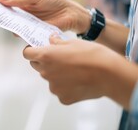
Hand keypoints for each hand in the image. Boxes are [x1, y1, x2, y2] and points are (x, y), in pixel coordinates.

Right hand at [0, 0, 90, 32]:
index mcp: (23, 3)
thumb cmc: (54, 2)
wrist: (70, 14)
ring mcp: (28, 24)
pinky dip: (19, 32)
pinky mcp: (33, 33)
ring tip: (3, 21)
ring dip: (9, 24)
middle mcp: (23, 15)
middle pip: (8, 16)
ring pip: (14, 26)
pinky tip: (15, 31)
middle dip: (0, 14)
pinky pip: (23, 34)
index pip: (7, 4)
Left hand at [23, 35, 137, 108]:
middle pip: (37, 66)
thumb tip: (51, 40)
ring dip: (56, 74)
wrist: (109, 74)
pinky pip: (60, 90)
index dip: (31, 50)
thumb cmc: (92, 54)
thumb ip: (58, 42)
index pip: (27, 53)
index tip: (38, 49)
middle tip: (58, 58)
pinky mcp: (63, 98)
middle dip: (44, 61)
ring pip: (50, 78)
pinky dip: (66, 86)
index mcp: (46, 56)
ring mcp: (54, 87)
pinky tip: (79, 81)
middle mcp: (46, 72)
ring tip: (74, 70)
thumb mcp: (73, 42)